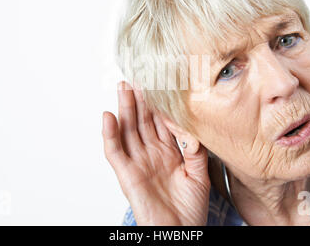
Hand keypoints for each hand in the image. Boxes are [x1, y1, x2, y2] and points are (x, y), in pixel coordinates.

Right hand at [102, 81, 209, 225]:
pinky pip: (115, 151)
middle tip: (136, 78)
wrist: (180, 233)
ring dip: (125, 109)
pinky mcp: (126, 174)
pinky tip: (109, 117)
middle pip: (142, 121)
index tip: (159, 83)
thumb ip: (195, 150)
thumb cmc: (190, 210)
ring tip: (123, 88)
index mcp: (168, 153)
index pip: (161, 122)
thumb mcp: (200, 175)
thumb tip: (190, 128)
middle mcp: (151, 154)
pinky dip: (110, 134)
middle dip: (139, 99)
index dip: (159, 103)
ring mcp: (137, 163)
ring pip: (128, 130)